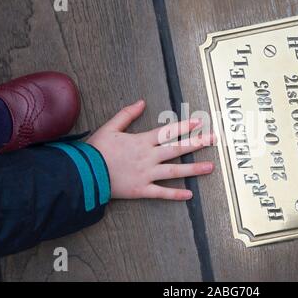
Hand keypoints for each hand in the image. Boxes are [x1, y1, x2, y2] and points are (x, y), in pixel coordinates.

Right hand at [87, 100, 214, 199]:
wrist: (83, 173)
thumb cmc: (96, 150)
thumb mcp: (109, 127)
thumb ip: (126, 114)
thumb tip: (141, 102)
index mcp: (141, 141)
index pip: (167, 132)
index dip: (184, 126)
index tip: (199, 122)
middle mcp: (148, 157)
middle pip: (177, 149)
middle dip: (197, 143)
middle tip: (214, 140)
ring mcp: (146, 174)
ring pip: (174, 171)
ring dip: (193, 169)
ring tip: (210, 167)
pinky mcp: (141, 190)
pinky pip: (161, 193)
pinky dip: (175, 194)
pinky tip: (189, 195)